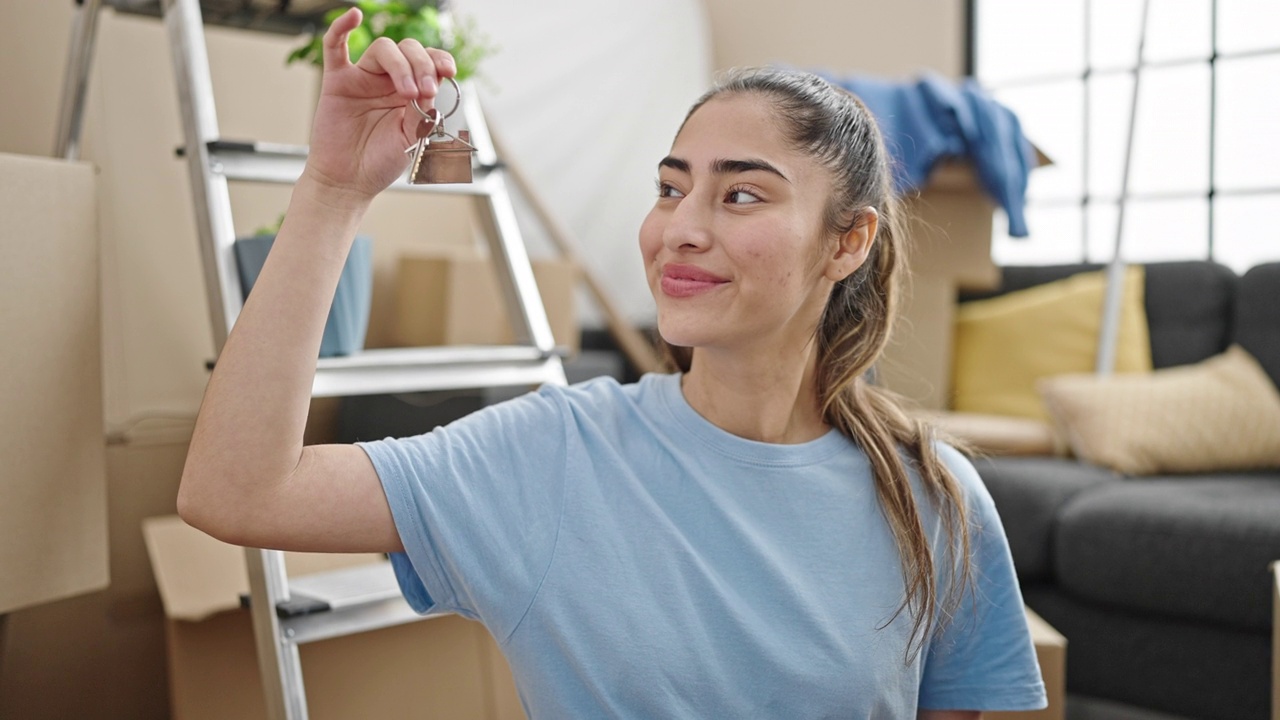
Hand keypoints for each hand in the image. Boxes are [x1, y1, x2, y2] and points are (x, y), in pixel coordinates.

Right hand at [301, 8, 456, 204]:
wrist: (350, 181)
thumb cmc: (381, 162)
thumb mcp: (412, 139)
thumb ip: (422, 114)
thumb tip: (430, 91)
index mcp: (412, 92)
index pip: (429, 63)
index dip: (439, 60)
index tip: (448, 70)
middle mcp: (389, 80)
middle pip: (409, 50)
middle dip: (422, 66)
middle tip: (426, 91)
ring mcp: (364, 78)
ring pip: (383, 49)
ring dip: (401, 65)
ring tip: (409, 92)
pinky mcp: (338, 81)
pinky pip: (335, 47)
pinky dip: (342, 28)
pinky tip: (354, 16)